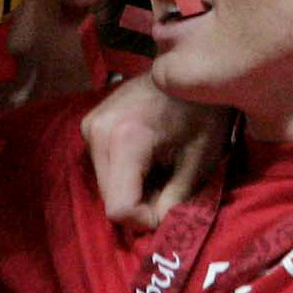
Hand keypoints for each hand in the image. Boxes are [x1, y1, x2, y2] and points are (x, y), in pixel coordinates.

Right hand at [84, 72, 227, 228]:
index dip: (147, 219)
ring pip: (105, 186)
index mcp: (124, 139)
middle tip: (169, 190)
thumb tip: (160, 229)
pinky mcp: (89, 124)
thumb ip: (177, 200)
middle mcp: (96, 132)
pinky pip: (104, 168)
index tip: (172, 206)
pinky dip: (126, 175)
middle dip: (140, 206)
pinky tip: (148, 159)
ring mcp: (89, 125)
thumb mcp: (200, 159)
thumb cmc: (203, 110)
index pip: (120, 208)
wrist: (188, 64)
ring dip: (132, 191)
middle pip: (110, 199)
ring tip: (161, 171)